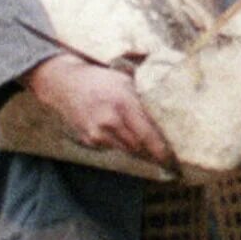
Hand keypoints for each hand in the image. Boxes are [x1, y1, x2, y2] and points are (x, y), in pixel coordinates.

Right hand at [24, 54, 174, 165]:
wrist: (66, 84)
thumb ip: (144, 99)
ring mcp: (98, 133)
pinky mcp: (90, 140)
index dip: (162, 150)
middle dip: (154, 153)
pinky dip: (123, 144)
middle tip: (169, 157)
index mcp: (123, 102)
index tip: (174, 159)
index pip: (148, 134)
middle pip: (139, 147)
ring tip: (153, 151)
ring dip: (141, 151)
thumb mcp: (126, 81)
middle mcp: (110, 120)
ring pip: (128, 150)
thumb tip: (169, 114)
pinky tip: (127, 137)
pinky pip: (113, 148)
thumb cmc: (101, 80)